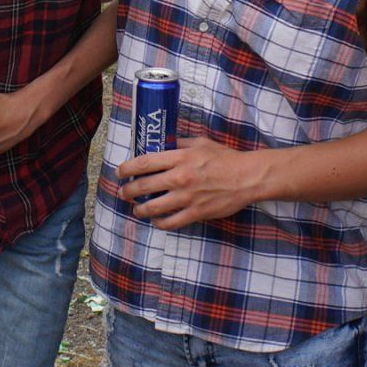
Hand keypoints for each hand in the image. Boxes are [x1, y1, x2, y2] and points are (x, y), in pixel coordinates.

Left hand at [115, 136, 259, 229]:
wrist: (246, 177)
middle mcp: (179, 178)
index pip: (144, 162)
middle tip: (123, 192)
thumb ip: (180, 143)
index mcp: (179, 157)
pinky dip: (160, 223)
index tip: (120, 172)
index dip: (127, 168)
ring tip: (137, 209)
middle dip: (128, 191)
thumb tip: (162, 143)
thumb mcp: (200, 143)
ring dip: (140, 210)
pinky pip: (170, 222)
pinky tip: (157, 220)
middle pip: (143, 186)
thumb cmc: (225, 158)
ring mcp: (186, 197)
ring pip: (152, 208)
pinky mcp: (195, 213)